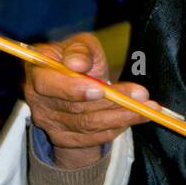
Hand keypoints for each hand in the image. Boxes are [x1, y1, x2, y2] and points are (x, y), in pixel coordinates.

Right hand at [24, 32, 154, 169]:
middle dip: (112, 103)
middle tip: (141, 96)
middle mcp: (37, 101)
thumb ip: (81, 50)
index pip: (48, 85)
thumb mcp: (82, 45)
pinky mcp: (64, 139)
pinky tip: (134, 117)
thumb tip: (77, 64)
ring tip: (148, 107)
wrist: (76, 82)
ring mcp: (49, 123)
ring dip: (121, 117)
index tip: (102, 89)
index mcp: (37, 71)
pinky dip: (117, 128)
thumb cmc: (78, 58)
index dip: (74, 89)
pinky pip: (93, 138)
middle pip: (75, 109)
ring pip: (88, 125)